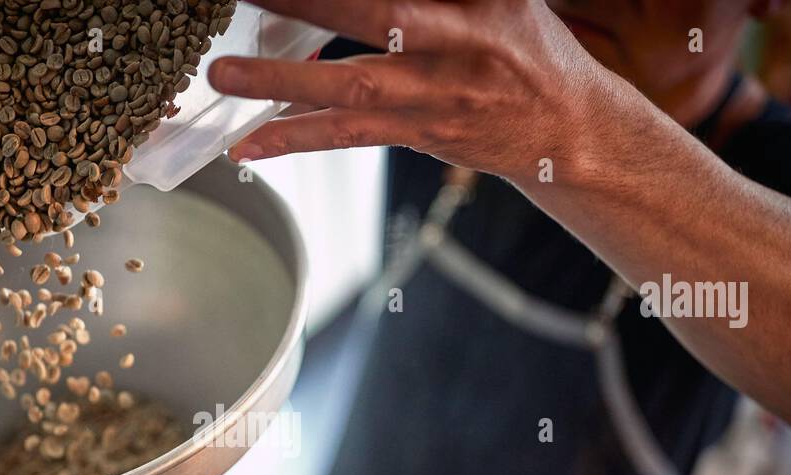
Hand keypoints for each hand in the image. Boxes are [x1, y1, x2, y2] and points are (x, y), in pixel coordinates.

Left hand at [207, 0, 605, 185]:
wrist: (566, 130)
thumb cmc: (525, 47)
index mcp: (479, 0)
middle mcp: (459, 42)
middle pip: (375, 14)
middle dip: (307, 4)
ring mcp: (437, 95)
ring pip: (352, 86)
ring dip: (282, 82)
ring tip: (223, 73)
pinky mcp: (417, 133)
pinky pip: (349, 137)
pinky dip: (294, 139)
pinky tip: (248, 143)